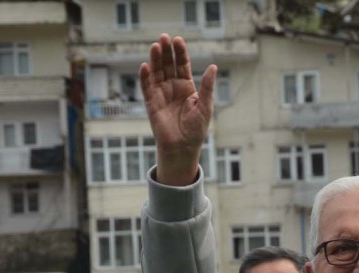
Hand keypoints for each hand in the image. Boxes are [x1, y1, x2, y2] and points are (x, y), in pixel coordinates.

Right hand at [139, 33, 215, 185]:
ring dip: (155, 60)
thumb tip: (213, 67)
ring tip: (155, 46)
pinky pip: (147, 88)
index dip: (180, 53)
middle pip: (168, 65)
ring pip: (156, 73)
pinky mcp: (151, 104)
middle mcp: (172, 88)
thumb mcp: (205, 106)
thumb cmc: (196, 130)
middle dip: (166, 51)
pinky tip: (145, 66)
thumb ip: (207, 87)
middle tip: (164, 37)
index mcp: (187, 87)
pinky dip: (145, 77)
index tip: (178, 40)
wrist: (183, 148)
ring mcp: (161, 94)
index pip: (182, 65)